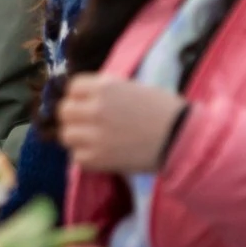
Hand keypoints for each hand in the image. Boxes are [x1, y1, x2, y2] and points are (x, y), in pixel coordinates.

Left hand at [56, 73, 188, 174]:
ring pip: (67, 135)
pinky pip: (78, 157)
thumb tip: (80, 95)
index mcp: (104, 87)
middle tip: (90, 123)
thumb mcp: (130, 87)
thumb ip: (104, 90)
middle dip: (75, 116)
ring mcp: (94, 135)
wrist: (181, 138)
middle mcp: (95, 109)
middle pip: (64, 111)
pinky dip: (87, 156)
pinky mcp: (98, 159)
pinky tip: (103, 153)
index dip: (80, 95)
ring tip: (94, 139)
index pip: (72, 87)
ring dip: (78, 137)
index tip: (90, 103)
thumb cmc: (162, 110)